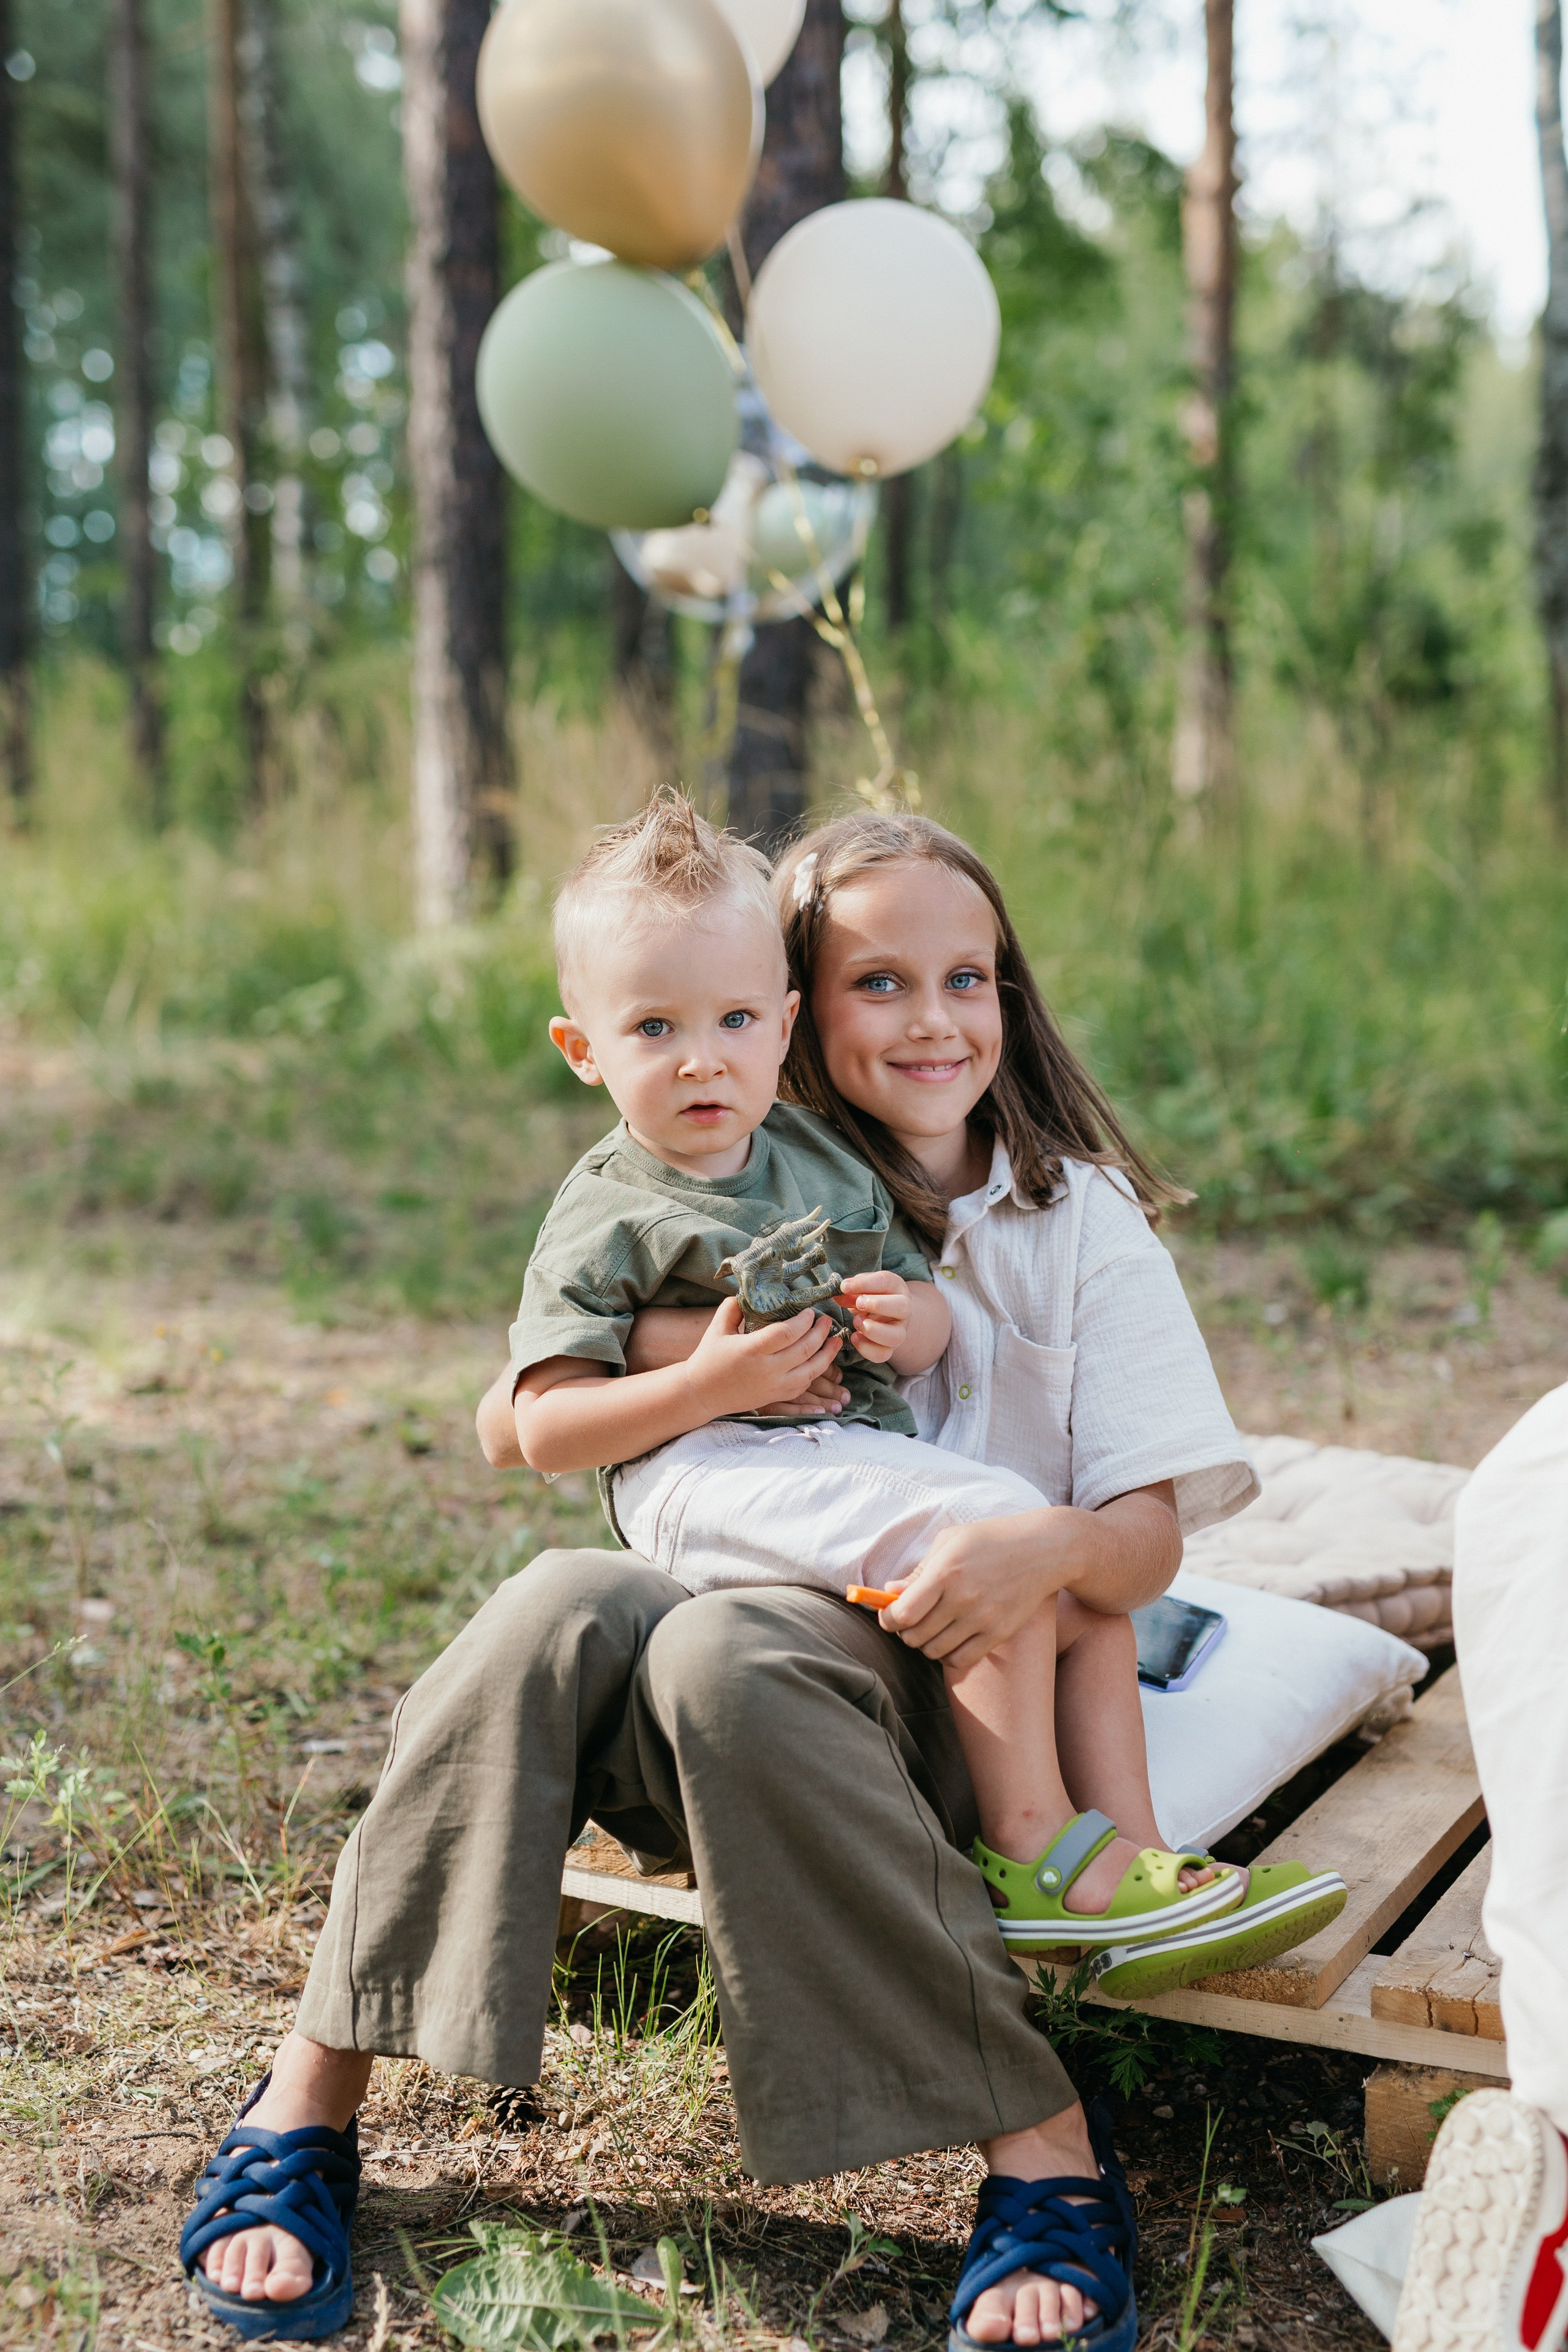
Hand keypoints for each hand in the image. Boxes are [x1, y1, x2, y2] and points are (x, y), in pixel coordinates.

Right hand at [685, 1297, 846, 1419]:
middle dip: (820, 1332)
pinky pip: (804, 1385)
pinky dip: (816, 1371)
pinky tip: (821, 1360)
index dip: (803, 1321)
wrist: (702, 1393)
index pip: (787, 1333)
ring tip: (836, 1341)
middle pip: (804, 1349)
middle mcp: (767, 1369)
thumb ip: (733, 1306)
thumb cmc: (709, 1357)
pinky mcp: (776, 1396)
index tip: (810, 1311)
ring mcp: (774, 1386)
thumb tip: (751, 1292)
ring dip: (827, 1354)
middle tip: (827, 1320)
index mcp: (752, 1349)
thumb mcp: (717, 1327)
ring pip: (811, 1370)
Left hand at [837, 1270, 912, 1364]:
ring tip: (856, 1322)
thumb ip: (851, 1290)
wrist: (887, 1315)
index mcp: (897, 1288)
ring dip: (872, 1330)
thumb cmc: (872, 1297)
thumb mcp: (862, 1288)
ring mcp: (899, 1331)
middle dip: (877, 1305)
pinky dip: (866, 1348)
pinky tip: (854, 1337)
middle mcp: (903, 1310)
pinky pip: (883, 1354)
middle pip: (902, 1307)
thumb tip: (840, 1293)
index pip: (886, 1282)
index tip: (844, 1287)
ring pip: (895, 1336)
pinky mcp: (890, 1348)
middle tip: (858, 1304)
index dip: (865, 1284)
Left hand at [879, 1510, 1060, 1672]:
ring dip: (925, 1644)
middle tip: (911, 1620)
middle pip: (915, 1636)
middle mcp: (963, 1598)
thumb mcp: (951, 1542)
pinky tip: (951, 1639)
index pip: (903, 1613)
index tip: (889, 1614)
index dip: (888, 1619)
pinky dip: (948, 1655)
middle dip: (905, 1631)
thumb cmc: (991, 1540)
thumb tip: (889, 1594)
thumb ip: (918, 1571)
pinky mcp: (999, 1633)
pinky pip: (960, 1660)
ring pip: (934, 1651)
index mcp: (946, 1571)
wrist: (1043, 1549)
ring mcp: (983, 1619)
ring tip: (932, 1628)